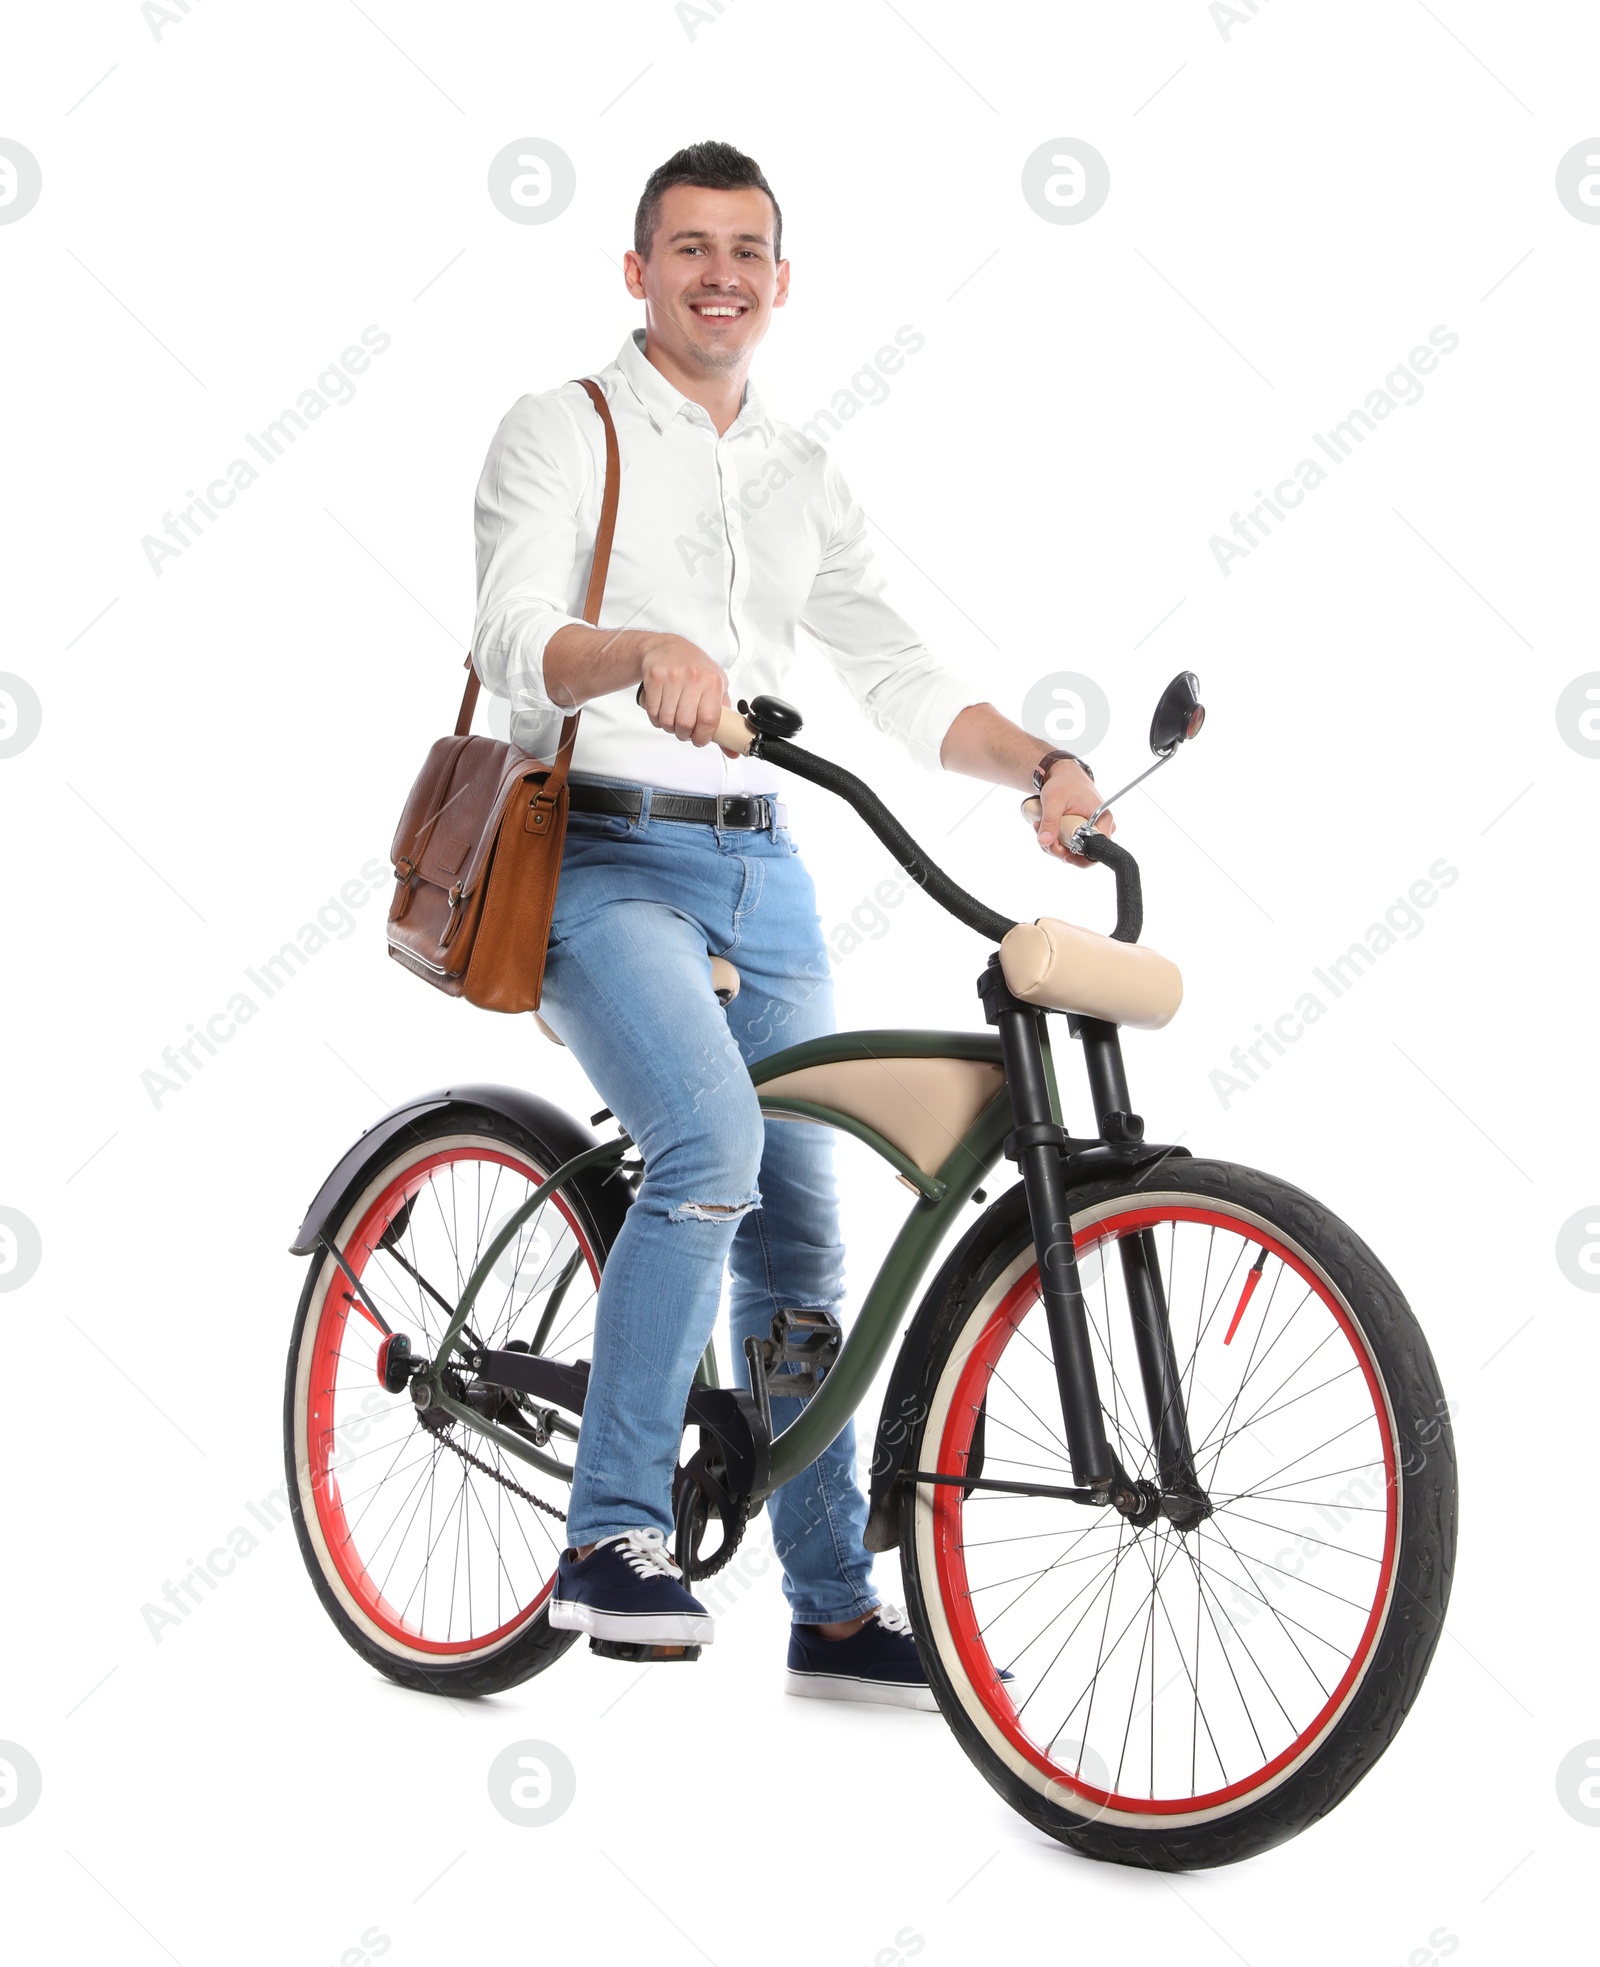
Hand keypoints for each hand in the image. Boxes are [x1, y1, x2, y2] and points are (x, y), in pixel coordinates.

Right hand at [637, 634, 737, 756]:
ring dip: (669, 727)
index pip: (709, 719)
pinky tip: (662, 711)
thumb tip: (732, 751)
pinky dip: (656, 719)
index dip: (703, 737)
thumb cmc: (695, 669)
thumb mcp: (716, 687)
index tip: (699, 740)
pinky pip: (653, 712)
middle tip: (685, 731)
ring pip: (667, 720)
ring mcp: (672, 677)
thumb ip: (725, 719)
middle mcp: (694, 678)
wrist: (667, 647)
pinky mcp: (654, 678)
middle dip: (684, 735)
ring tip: (673, 720)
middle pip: (685, 724)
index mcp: (713, 682)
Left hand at [1035, 758, 1112, 866]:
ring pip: (1073, 851)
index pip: (1097, 852)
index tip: (1060, 852)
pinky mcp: (1083, 831)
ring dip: (1053, 844)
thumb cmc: (1064, 782)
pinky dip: (1054, 840)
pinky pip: (1069, 844)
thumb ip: (1050, 822)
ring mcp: (1093, 830)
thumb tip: (1044, 842)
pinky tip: (1043, 827)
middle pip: (1082, 854)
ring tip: (1040, 825)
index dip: (1078, 858)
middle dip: (1058, 849)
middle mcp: (1101, 827)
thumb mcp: (1054, 801)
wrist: (1063, 774)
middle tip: (1042, 835)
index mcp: (1102, 819)